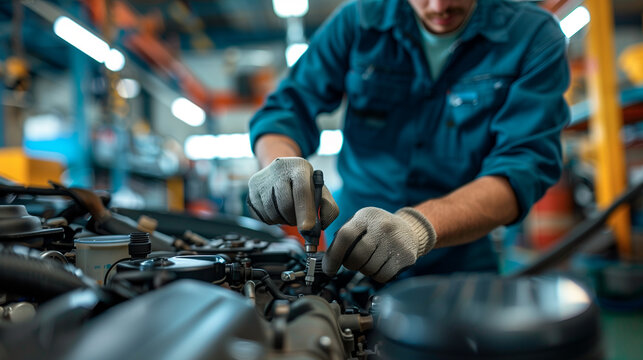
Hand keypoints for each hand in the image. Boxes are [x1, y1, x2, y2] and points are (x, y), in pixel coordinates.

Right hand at [247, 157, 338, 230]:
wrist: (282, 171)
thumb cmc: (304, 184)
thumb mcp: (320, 190)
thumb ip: (328, 207)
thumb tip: (322, 225)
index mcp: (299, 167)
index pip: (301, 190)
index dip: (305, 211)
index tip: (307, 229)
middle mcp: (278, 170)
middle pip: (286, 205)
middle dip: (295, 219)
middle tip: (301, 219)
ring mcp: (262, 181)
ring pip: (273, 213)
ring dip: (284, 220)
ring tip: (289, 211)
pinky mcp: (251, 192)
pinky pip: (263, 217)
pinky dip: (274, 220)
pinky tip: (278, 210)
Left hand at [322, 207, 436, 282]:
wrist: (409, 229)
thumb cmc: (377, 229)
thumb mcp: (361, 223)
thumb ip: (344, 238)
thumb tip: (328, 261)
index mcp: (366, 216)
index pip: (346, 236)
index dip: (334, 255)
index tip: (329, 269)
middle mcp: (383, 226)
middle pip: (357, 256)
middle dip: (350, 265)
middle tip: (353, 262)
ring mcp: (396, 241)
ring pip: (369, 269)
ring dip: (364, 270)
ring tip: (370, 260)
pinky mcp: (406, 256)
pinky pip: (383, 276)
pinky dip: (377, 276)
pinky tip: (380, 265)